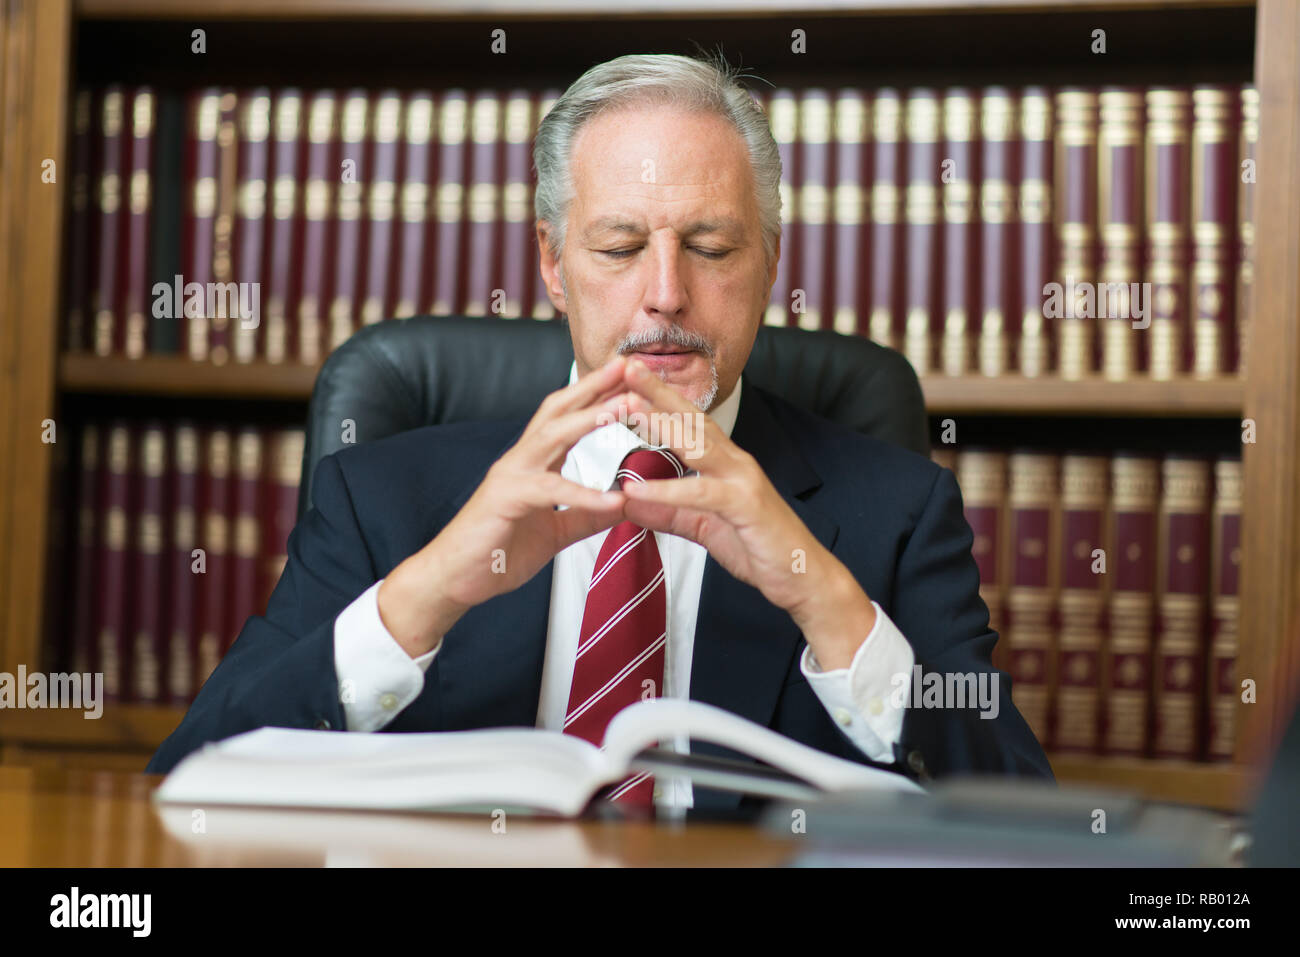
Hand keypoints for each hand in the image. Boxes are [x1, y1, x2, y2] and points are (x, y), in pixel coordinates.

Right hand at [378, 356, 634, 655]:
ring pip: (553, 435)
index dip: (596, 395)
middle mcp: (521, 460)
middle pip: (559, 411)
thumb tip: (622, 506)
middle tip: (628, 364)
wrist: (454, 579)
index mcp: (533, 463)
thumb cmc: (496, 551)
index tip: (629, 377)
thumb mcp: (554, 533)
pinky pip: (550, 492)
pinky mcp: (506, 501)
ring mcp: (511, 476)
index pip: (567, 418)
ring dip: (591, 417)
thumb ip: (585, 517)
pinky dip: (585, 494)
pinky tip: (615, 500)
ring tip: (627, 405)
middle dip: (594, 385)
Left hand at [618, 359, 876, 669]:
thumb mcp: (703, 527)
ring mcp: (744, 480)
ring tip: (627, 407)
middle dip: (658, 392)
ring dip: (661, 424)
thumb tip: (629, 502)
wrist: (802, 577)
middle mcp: (735, 462)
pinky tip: (636, 490)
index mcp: (725, 463)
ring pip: (698, 445)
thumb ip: (668, 512)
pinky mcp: (746, 506)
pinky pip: (701, 494)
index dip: (658, 399)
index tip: (627, 378)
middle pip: (692, 419)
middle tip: (625, 366)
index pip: (688, 422)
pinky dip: (667, 491)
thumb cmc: (758, 548)